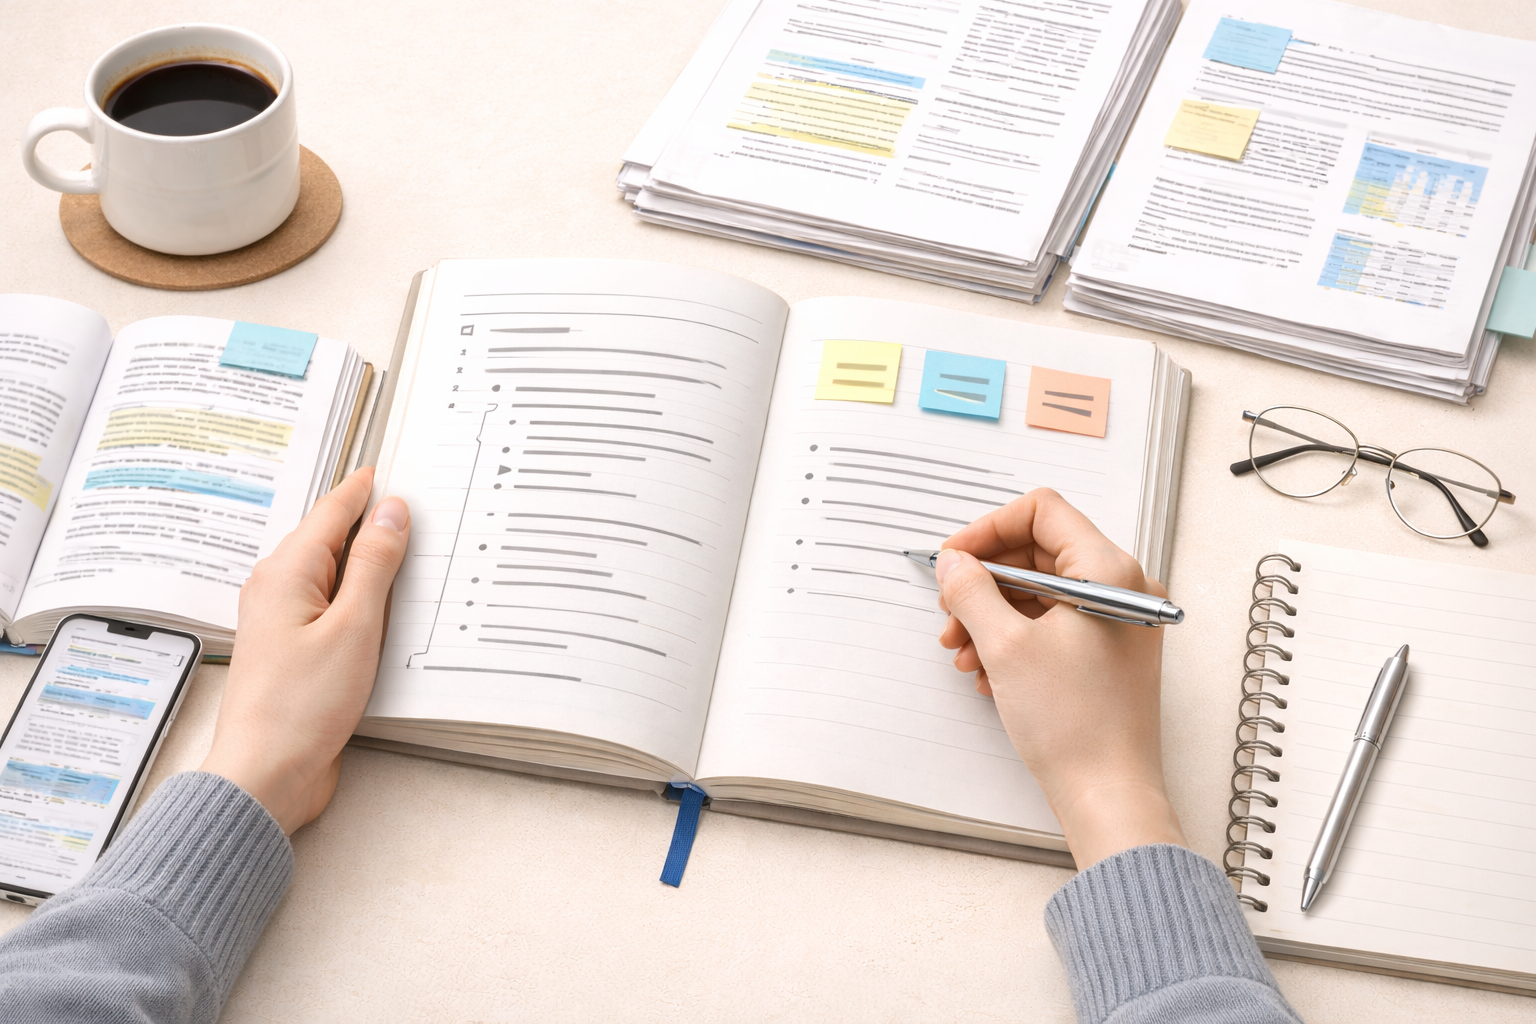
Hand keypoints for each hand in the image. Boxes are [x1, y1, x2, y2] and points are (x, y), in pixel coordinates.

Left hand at [200, 468, 409, 833]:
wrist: (266, 774)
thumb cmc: (302, 707)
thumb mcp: (354, 626)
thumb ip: (375, 565)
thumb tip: (391, 512)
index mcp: (286, 572)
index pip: (334, 509)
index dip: (370, 488)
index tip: (402, 470)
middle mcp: (277, 588)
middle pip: (333, 537)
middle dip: (375, 522)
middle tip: (420, 508)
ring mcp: (284, 619)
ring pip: (335, 573)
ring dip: (372, 564)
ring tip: (414, 551)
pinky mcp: (295, 649)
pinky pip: (332, 606)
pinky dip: (363, 598)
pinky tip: (388, 608)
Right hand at [936, 488, 1185, 868]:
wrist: (1108, 795)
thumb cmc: (1076, 725)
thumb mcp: (1005, 646)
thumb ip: (972, 591)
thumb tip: (953, 563)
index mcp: (1109, 571)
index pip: (1042, 512)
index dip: (988, 528)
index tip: (954, 558)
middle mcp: (1122, 588)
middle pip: (1038, 553)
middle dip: (985, 581)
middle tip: (950, 610)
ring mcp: (1116, 622)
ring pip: (1040, 592)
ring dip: (992, 614)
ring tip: (962, 651)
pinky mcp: (1107, 653)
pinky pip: (1052, 624)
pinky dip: (1013, 638)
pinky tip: (985, 670)